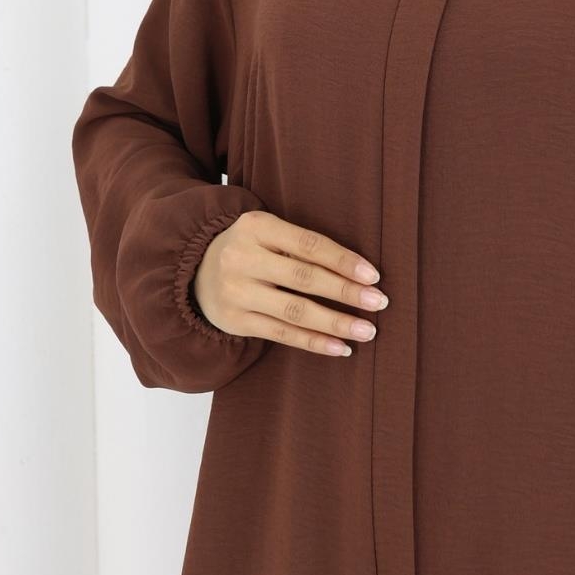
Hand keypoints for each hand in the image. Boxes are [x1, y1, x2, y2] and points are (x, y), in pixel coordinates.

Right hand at [192, 210, 387, 356]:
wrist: (195, 272)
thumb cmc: (252, 249)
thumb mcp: (269, 233)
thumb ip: (303, 245)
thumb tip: (361, 272)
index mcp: (256, 227)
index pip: (308, 244)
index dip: (343, 261)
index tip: (374, 276)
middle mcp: (242, 258)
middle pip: (304, 278)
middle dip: (346, 292)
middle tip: (379, 302)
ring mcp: (236, 292)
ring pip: (295, 311)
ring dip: (336, 323)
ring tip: (367, 331)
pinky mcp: (235, 321)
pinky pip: (282, 334)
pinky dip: (315, 342)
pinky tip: (341, 347)